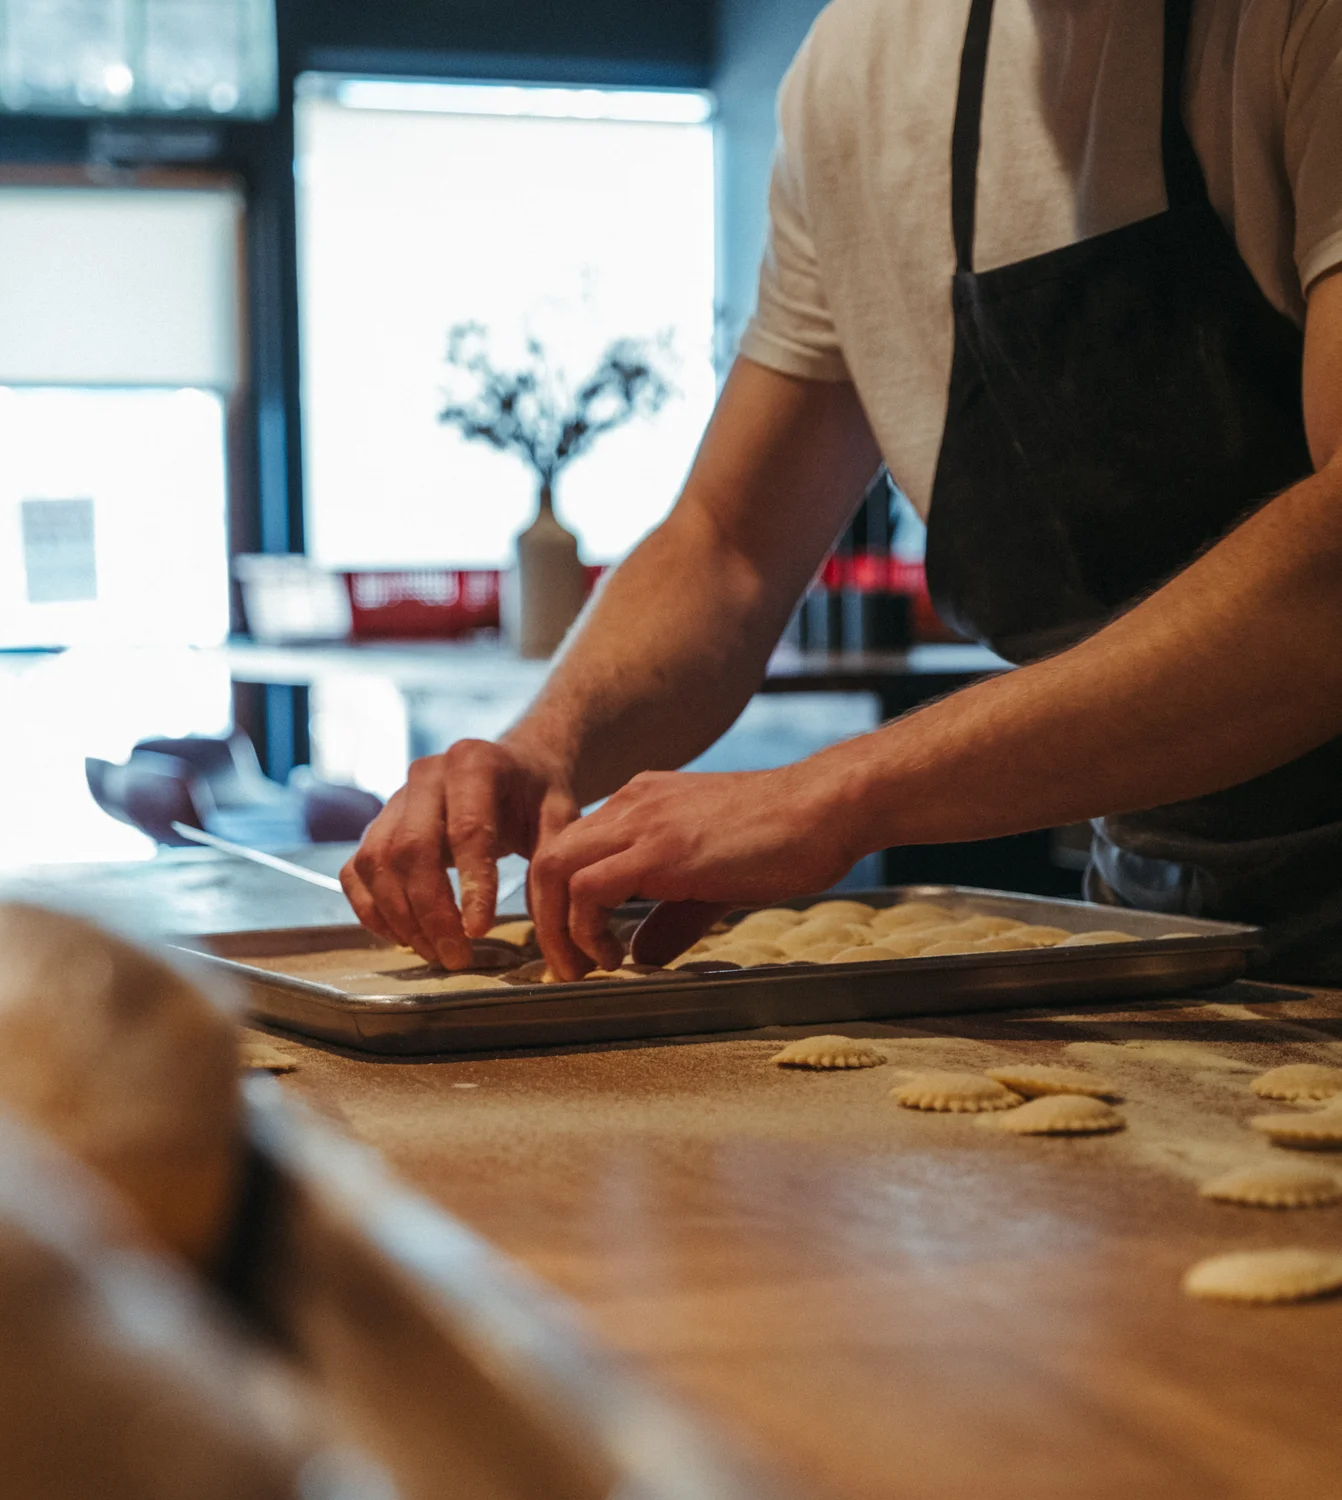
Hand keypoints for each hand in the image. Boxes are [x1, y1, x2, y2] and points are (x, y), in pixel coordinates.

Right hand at [341, 738, 577, 968]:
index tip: (480, 930)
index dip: (470, 885)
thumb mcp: (559, 816)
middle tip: (456, 957)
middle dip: (431, 912)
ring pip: (378, 863)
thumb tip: (544, 924)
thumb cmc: (535, 797)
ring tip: (436, 953)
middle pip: (411, 848)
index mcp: (474, 763)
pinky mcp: (375, 826)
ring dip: (401, 917)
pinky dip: (371, 911)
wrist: (509, 770)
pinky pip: (356, 871)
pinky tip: (403, 938)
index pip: (465, 829)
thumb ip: (551, 861)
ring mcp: (393, 799)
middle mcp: (425, 775)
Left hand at [530, 761, 861, 978]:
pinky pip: (587, 889)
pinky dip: (585, 929)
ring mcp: (641, 822)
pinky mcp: (659, 849)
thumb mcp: (713, 880)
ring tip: (583, 969)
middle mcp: (631, 805)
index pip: (571, 849)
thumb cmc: (785, 840)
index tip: (577, 947)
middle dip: (543, 919)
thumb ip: (671, 915)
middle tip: (568, 966)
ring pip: (552, 869)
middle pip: (547, 858)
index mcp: (641, 805)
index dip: (560, 903)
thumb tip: (642, 953)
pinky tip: (614, 958)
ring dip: (555, 929)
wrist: (825, 808)